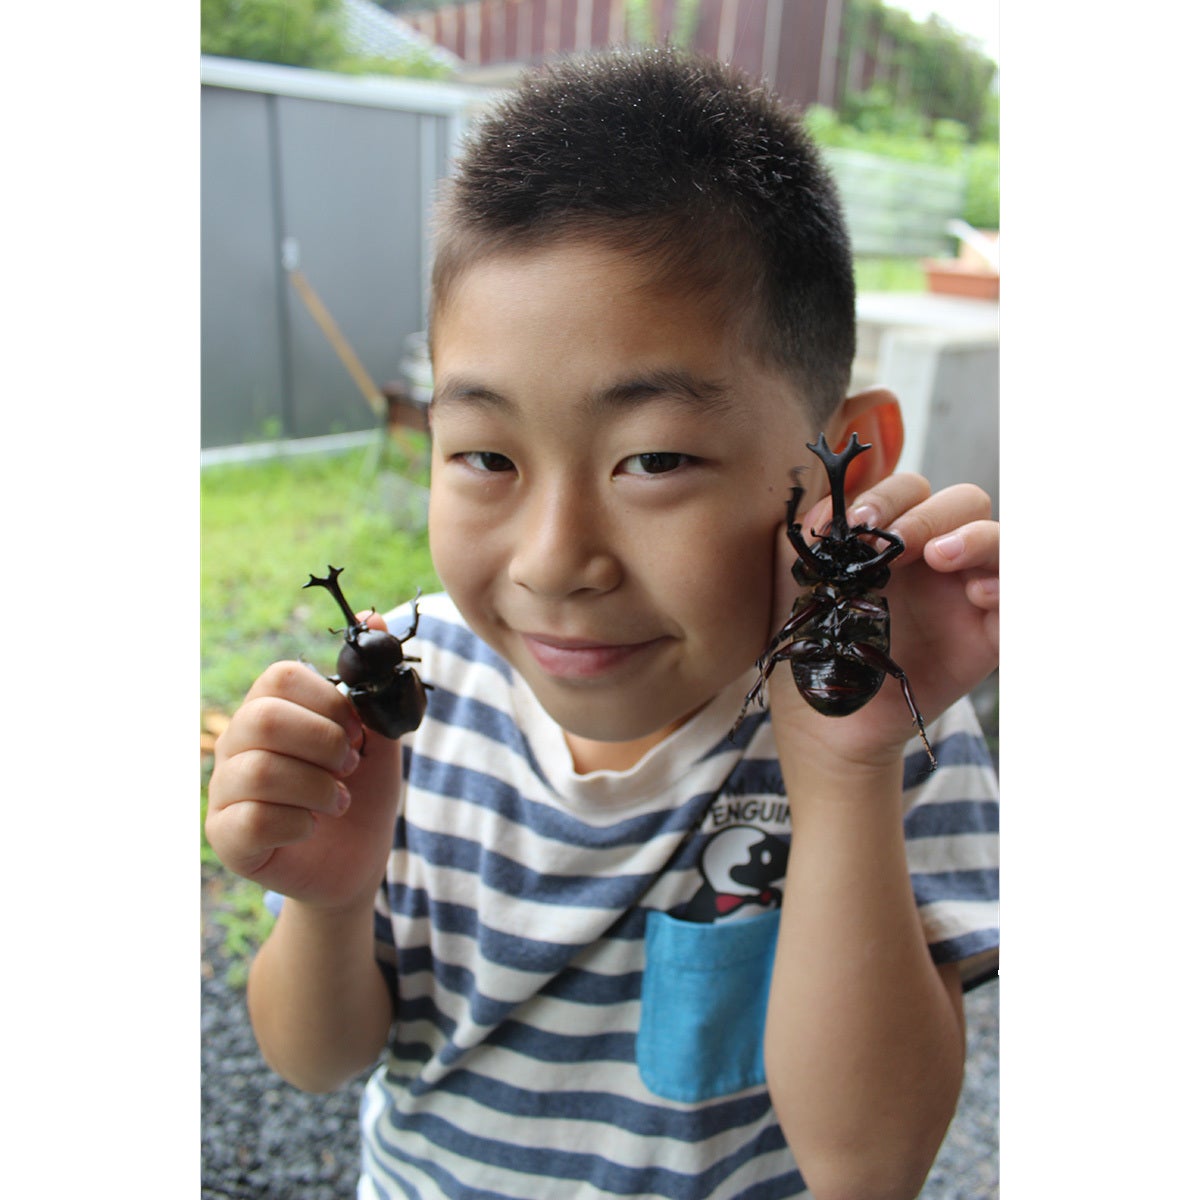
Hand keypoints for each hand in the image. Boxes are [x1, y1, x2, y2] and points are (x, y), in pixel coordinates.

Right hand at [205, 615, 401, 910]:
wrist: (356, 862)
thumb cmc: (361, 794)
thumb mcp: (378, 735)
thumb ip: (372, 682)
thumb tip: (372, 617)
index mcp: (269, 711)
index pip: (280, 677)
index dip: (328, 702)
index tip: (359, 732)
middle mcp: (236, 745)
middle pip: (263, 718)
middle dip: (324, 742)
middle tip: (351, 766)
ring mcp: (224, 791)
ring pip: (261, 770)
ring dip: (319, 787)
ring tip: (339, 801)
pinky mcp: (227, 838)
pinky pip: (254, 818)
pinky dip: (301, 821)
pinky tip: (314, 827)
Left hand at [763, 473, 997, 773]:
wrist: (826, 713)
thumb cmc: (814, 642)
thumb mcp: (800, 581)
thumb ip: (809, 536)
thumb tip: (831, 509)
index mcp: (895, 536)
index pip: (912, 489)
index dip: (888, 495)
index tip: (855, 524)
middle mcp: (938, 556)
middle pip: (965, 502)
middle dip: (930, 514)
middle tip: (897, 544)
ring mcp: (968, 592)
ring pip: (1002, 540)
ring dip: (978, 538)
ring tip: (942, 557)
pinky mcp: (990, 635)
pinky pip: (1020, 600)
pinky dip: (1009, 587)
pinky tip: (975, 596)